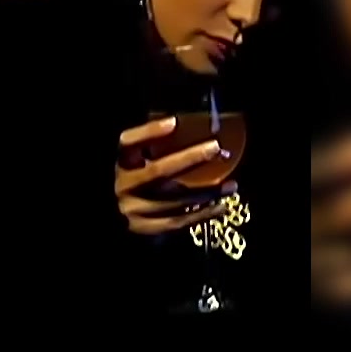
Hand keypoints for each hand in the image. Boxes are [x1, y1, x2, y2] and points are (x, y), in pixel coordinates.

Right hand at [113, 118, 236, 234]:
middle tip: (215, 148)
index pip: (128, 143)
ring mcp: (135, 209)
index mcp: (122, 164)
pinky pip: (180, 221)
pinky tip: (220, 206)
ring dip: (206, 192)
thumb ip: (152, 149)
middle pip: (158, 171)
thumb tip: (187, 130)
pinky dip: (203, 214)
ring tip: (231, 186)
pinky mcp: (147, 229)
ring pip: (175, 200)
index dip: (148, 132)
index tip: (174, 122)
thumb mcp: (136, 164)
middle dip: (189, 159)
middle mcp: (125, 186)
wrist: (119, 219)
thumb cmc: (134, 185)